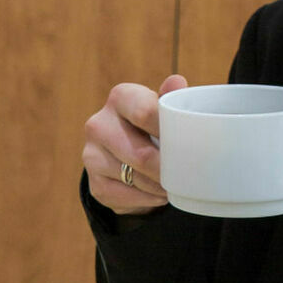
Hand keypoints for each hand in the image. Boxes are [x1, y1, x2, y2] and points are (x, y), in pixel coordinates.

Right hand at [83, 75, 187, 214]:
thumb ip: (170, 98)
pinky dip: (147, 200)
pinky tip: (158, 195)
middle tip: (189, 177)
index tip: (191, 146)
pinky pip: (125, 197)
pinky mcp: (93, 183)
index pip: (144, 113)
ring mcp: (91, 155)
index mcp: (120, 98)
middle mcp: (98, 124)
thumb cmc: (152, 126)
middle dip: (168, 169)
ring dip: (160, 187)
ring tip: (176, 186)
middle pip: (140, 154)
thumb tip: (177, 82)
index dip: (170, 132)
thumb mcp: (163, 109)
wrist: (125, 154)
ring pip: (134, 178)